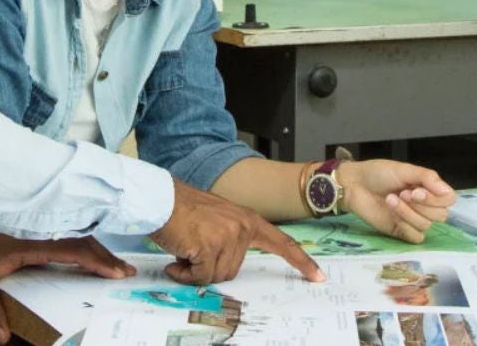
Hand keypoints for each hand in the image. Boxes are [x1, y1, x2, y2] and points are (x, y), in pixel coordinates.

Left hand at [0, 219, 134, 344]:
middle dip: (105, 257)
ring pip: (76, 245)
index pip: (70, 251)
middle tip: (127, 273)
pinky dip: (85, 255)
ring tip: (117, 269)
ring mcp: (38, 245)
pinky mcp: (34, 248)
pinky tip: (92, 266)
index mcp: (29, 249)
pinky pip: (67, 249)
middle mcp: (38, 244)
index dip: (94, 260)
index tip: (114, 271)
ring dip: (97, 255)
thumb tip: (1, 337)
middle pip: (80, 245)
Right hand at [151, 178, 324, 285]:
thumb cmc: (182, 209)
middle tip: (194, 248)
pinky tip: (176, 257)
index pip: (281, 242)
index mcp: (247, 219)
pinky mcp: (209, 246)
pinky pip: (199, 276)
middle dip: (209, 267)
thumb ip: (231, 238)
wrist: (159, 198)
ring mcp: (227, 236)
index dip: (300, 260)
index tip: (317, 275)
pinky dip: (184, 273)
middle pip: (233, 270)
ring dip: (195, 270)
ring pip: (216, 275)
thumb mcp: (217, 218)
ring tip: (184, 247)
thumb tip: (227, 267)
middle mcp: (241, 227)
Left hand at [336, 160, 456, 242]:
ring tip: (390, 199)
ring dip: (407, 212)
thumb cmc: (378, 174)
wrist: (354, 184)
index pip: (448, 200)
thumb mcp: (404, 170)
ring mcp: (412, 220)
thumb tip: (447, 191)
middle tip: (402, 193)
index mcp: (428, 189)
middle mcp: (424, 206)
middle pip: (441, 215)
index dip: (436, 198)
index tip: (417, 190)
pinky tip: (391, 214)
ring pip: (426, 225)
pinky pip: (416, 237)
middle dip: (421, 205)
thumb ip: (427, 177)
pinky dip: (405, 226)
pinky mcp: (401, 231)